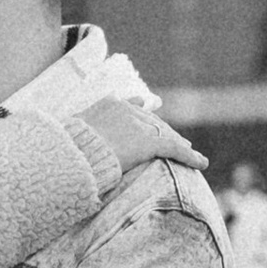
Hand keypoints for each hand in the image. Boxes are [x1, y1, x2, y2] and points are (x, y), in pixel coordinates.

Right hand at [76, 92, 202, 175]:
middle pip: (151, 120)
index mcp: (108, 104)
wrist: (72, 152)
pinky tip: (202, 163)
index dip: (143, 114)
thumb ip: (78, 129)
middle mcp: (127, 110)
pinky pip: (174, 149)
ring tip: (190, 150)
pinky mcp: (149, 142)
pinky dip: (189, 156)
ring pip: (165, 133)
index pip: (133, 107)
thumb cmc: (64, 146)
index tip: (147, 110)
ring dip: (178, 142)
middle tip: (177, 138)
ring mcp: (139, 125)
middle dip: (163, 129)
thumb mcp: (68, 131)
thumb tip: (66, 137)